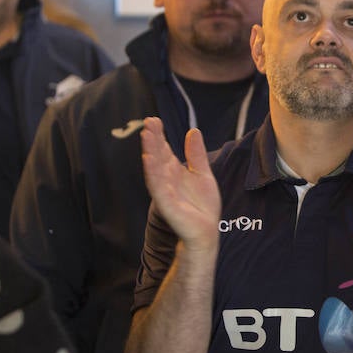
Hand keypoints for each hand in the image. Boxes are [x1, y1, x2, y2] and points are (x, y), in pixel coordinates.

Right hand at [140, 117, 220, 249]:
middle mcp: (167, 179)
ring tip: (146, 136)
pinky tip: (149, 161)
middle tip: (148, 122)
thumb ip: (196, 154)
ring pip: (155, 169)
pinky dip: (153, 174)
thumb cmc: (202, 206)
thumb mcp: (202, 174)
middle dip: (153, 140)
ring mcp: (165, 191)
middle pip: (158, 156)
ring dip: (150, 152)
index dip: (159, 136)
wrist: (206, 232)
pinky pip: (158, 187)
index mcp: (174, 172)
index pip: (164, 150)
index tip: (154, 120)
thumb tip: (193, 131)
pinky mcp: (167, 205)